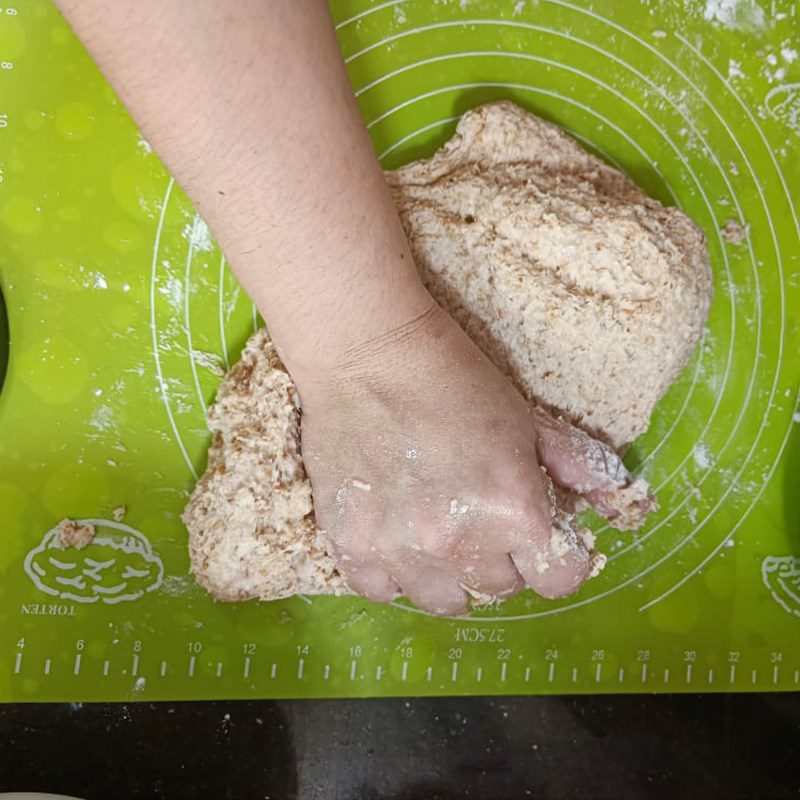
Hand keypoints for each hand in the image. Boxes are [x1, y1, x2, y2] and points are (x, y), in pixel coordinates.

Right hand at [298, 302, 650, 614]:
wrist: (367, 354)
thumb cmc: (454, 379)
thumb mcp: (529, 420)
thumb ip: (580, 469)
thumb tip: (623, 508)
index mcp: (515, 511)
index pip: (559, 581)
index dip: (556, 559)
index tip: (539, 538)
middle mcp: (459, 543)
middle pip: (501, 589)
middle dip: (501, 559)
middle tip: (480, 516)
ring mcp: (399, 550)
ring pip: (443, 601)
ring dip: (449, 574)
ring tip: (435, 532)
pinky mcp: (351, 546)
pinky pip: (382, 591)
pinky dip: (392, 572)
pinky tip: (394, 534)